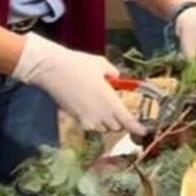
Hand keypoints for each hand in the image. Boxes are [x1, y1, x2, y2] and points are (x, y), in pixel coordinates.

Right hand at [12, 32, 143, 135]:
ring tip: (104, 108)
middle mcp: (100, 115)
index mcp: (110, 102)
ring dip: (107, 122)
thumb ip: (113, 73)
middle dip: (120, 121)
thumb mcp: (101, 64)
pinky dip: (93, 120)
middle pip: (116, 127)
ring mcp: (86, 119)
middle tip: (120, 110)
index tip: (144, 130)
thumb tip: (116, 78)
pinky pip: (89, 125)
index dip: (137, 128)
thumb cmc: (79, 65)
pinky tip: (90, 107)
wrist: (52, 70)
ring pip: (103, 128)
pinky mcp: (75, 119)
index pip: (128, 121)